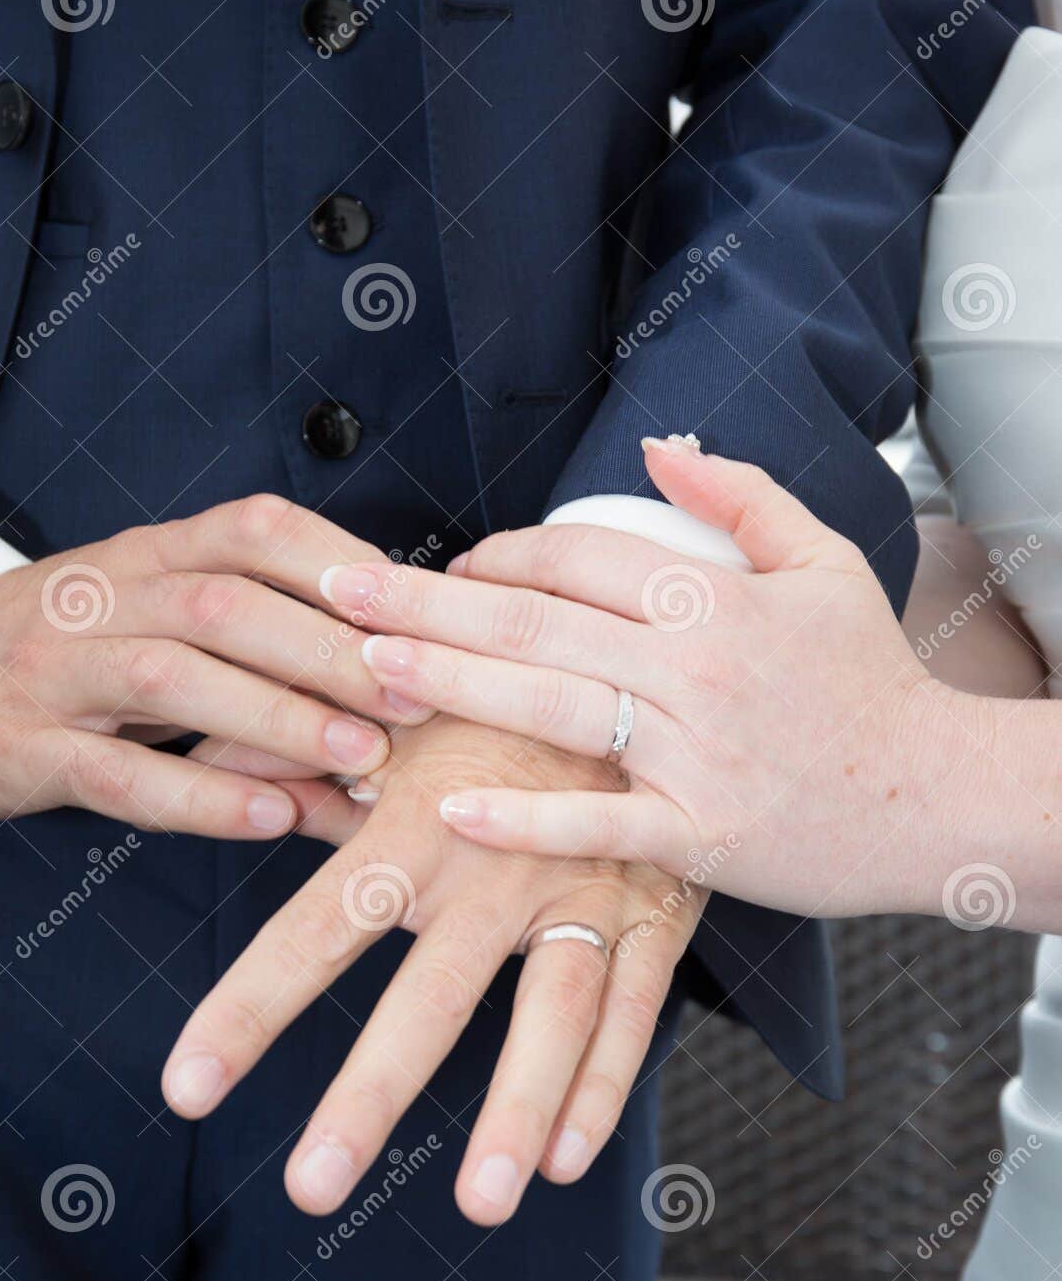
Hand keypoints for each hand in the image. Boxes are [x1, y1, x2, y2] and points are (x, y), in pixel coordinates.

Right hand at [0, 495, 432, 836]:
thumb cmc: (77, 663)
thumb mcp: (157, 628)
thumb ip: (262, 654)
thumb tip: (395, 708)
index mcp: (144, 555)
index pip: (251, 527)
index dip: (338, 559)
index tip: (415, 608)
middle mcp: (99, 596)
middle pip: (225, 603)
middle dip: (329, 650)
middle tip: (414, 698)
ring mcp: (55, 669)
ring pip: (172, 677)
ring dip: (278, 717)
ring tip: (361, 757)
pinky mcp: (28, 748)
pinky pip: (119, 772)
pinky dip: (202, 797)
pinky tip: (273, 816)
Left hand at [163, 718, 700, 1223]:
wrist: (639, 656)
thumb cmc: (495, 693)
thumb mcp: (398, 712)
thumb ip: (295, 751)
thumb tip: (194, 764)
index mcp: (417, 821)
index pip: (318, 927)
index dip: (251, 1008)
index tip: (187, 1089)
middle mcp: (498, 864)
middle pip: (430, 993)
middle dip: (369, 1094)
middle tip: (312, 1190)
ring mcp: (586, 888)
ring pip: (552, 1012)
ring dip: (515, 1107)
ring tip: (479, 1205)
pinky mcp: (658, 907)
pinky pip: (636, 1005)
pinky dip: (605, 1082)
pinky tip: (565, 1160)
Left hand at [325, 443, 941, 917]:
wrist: (939, 795)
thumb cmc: (873, 680)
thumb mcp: (825, 562)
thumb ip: (741, 497)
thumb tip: (660, 446)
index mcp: (716, 598)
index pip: (580, 557)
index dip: (499, 554)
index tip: (445, 567)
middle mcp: (696, 668)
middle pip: (538, 620)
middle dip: (429, 602)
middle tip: (341, 590)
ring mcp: (695, 753)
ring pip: (549, 706)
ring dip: (449, 682)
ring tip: (368, 666)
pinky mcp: (700, 834)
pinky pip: (597, 824)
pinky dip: (525, 819)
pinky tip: (454, 808)